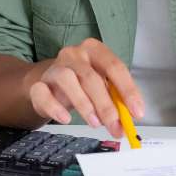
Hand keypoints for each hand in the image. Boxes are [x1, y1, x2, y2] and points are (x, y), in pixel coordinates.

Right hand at [27, 38, 143, 137]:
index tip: (137, 112)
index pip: (114, 66)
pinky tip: (66, 119)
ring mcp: (54, 67)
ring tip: (95, 123)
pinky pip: (43, 93)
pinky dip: (55, 107)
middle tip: (115, 126)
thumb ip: (116, 98)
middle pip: (91, 77)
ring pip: (67, 80)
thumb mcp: (102, 86)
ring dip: (84, 105)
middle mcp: (73, 54)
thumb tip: (129, 119)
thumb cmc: (81, 83)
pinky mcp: (38, 84)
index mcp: (94, 50)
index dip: (128, 90)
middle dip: (106, 105)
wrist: (49, 84)